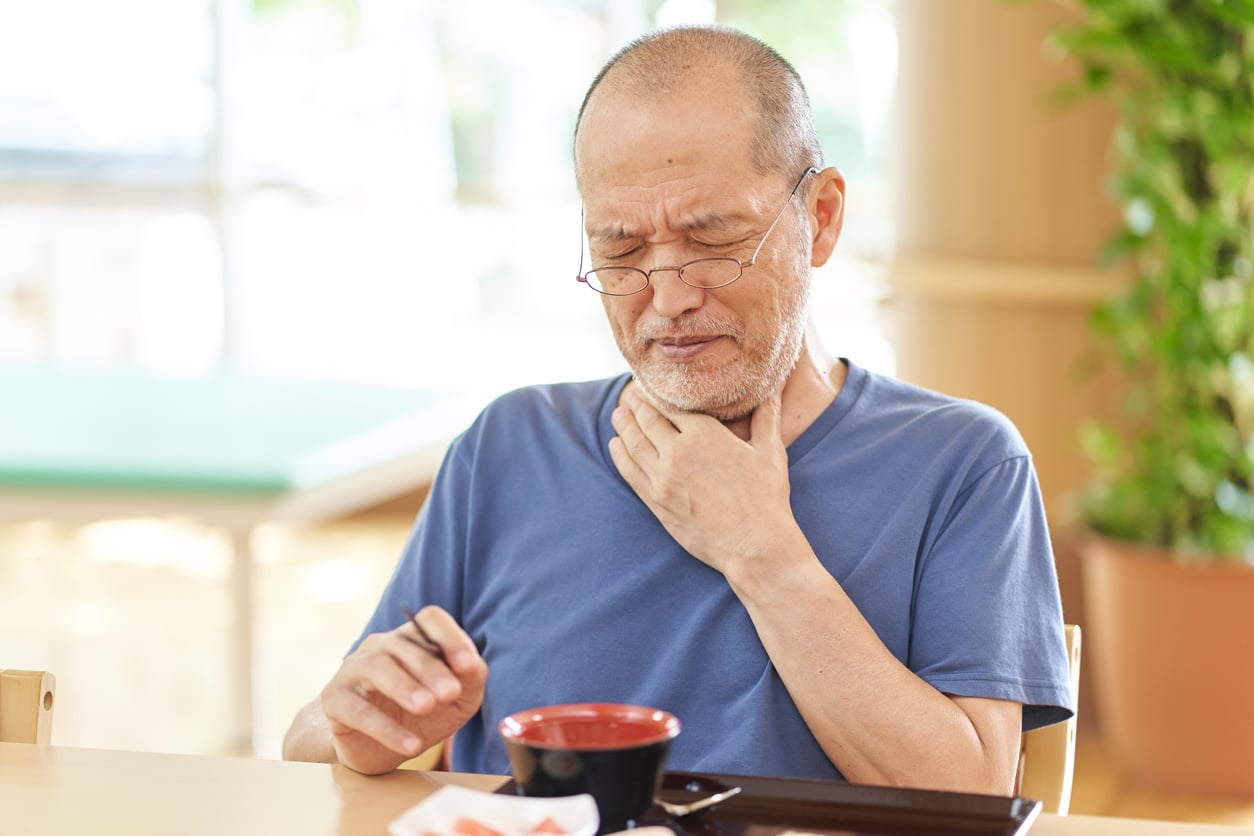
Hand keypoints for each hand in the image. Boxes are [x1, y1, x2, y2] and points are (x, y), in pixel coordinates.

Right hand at [318, 606, 486, 774]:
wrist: (379, 751)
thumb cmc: (421, 718)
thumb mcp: (457, 701)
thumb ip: (470, 680)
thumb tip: (473, 665)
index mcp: (412, 640)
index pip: (430, 619)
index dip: (450, 637)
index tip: (467, 665)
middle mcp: (380, 647)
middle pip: (404, 644)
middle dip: (430, 669)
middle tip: (450, 694)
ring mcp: (353, 670)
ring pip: (375, 667)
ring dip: (404, 687)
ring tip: (426, 707)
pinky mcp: (334, 700)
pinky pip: (357, 710)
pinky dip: (385, 728)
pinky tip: (410, 746)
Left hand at [608, 388, 796, 576]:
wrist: (754, 545)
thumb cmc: (767, 498)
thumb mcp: (770, 452)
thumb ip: (767, 416)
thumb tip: (774, 388)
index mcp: (705, 434)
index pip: (673, 406)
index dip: (661, 395)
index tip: (654, 387)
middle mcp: (678, 452)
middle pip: (649, 421)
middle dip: (639, 406)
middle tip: (632, 396)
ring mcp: (663, 478)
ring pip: (635, 444)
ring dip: (624, 426)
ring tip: (618, 415)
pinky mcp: (657, 502)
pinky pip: (631, 473)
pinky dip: (620, 456)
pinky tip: (616, 446)